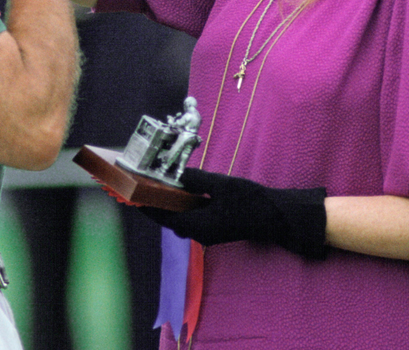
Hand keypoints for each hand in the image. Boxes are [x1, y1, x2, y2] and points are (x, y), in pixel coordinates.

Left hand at [141, 168, 327, 258]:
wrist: (277, 217)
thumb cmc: (252, 202)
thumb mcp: (223, 185)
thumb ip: (198, 180)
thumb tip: (177, 174)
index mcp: (199, 225)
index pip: (164, 217)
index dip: (146, 206)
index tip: (131, 196)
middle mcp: (200, 233)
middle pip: (169, 220)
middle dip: (153, 204)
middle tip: (139, 188)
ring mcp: (208, 233)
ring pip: (180, 219)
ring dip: (167, 205)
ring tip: (155, 188)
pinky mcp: (215, 229)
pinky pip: (191, 218)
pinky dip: (181, 207)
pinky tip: (180, 193)